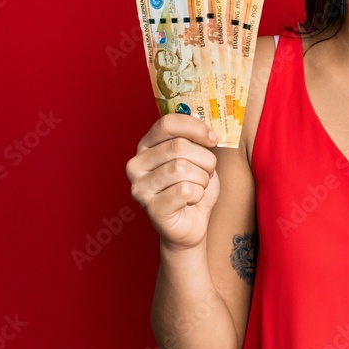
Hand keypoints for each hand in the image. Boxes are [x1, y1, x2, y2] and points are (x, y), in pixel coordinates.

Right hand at [127, 114, 220, 251]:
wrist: (190, 224)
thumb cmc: (193, 187)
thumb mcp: (198, 158)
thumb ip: (197, 140)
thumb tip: (208, 129)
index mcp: (146, 146)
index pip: (167, 123)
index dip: (195, 128)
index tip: (212, 139)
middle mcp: (136, 164)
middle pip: (179, 146)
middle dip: (204, 159)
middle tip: (207, 172)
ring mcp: (140, 187)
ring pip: (182, 168)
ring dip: (202, 178)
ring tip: (198, 187)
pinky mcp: (151, 208)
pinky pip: (185, 190)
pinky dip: (198, 194)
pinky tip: (191, 200)